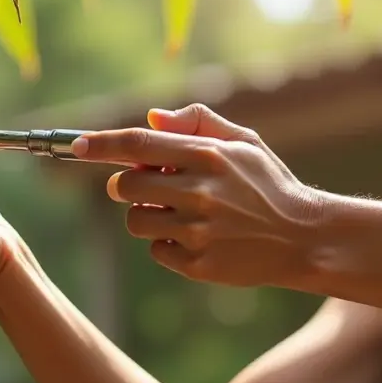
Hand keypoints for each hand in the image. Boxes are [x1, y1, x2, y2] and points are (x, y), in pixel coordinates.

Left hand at [71, 104, 324, 287]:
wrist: (304, 238)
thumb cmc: (269, 185)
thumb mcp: (245, 142)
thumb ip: (198, 123)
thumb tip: (153, 118)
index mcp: (208, 156)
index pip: (138, 144)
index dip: (101, 144)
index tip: (76, 146)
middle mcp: (200, 192)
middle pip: (126, 185)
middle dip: (126, 184)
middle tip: (149, 186)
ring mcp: (198, 231)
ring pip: (136, 220)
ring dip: (146, 214)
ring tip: (179, 213)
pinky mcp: (199, 264)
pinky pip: (156, 250)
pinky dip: (166, 244)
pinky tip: (196, 238)